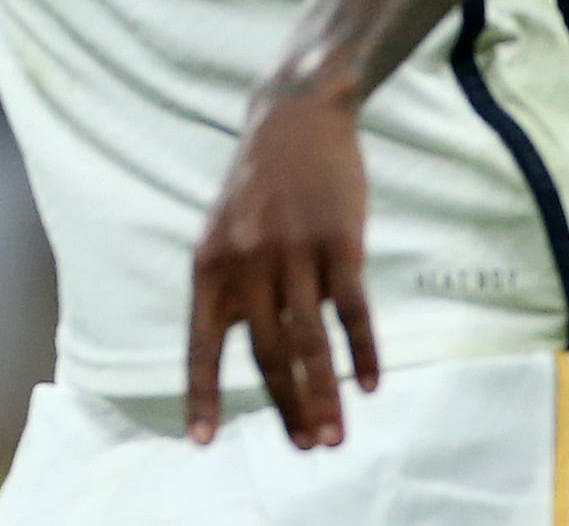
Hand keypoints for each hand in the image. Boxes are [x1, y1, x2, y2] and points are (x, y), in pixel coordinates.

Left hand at [185, 75, 378, 447]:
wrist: (293, 119)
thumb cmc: (260, 189)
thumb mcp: (226, 235)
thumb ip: (235, 293)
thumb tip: (262, 360)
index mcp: (209, 265)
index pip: (201, 342)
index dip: (201, 393)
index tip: (200, 442)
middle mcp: (245, 261)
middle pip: (266, 352)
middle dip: (285, 406)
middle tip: (305, 449)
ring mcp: (293, 251)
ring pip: (310, 341)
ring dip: (323, 395)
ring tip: (334, 438)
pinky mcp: (339, 241)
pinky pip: (352, 310)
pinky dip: (362, 352)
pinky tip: (368, 385)